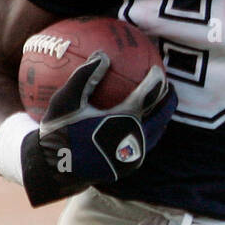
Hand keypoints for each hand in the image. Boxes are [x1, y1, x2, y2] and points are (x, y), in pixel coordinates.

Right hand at [21, 53, 177, 206]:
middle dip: (168, 99)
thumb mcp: (66, 101)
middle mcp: (133, 140)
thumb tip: (102, 54)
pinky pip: (145, 145)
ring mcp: (133, 156)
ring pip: (156, 132)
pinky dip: (149, 131)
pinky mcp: (128, 167)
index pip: (149, 96)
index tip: (157, 68)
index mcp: (123, 122)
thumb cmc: (59, 131)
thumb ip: (85, 76)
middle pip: (161, 115)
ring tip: (160, 104)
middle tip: (168, 86)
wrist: (55, 170)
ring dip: (160, 116)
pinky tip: (142, 124)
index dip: (156, 80)